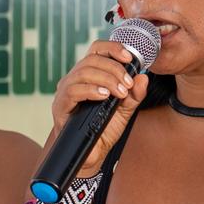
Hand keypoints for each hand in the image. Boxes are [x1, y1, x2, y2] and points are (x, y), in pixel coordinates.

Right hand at [51, 40, 148, 173]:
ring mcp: (65, 92)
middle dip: (114, 69)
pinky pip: (73, 90)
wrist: (92, 154)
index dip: (113, 48)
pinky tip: (104, 96)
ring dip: (106, 79)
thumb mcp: (125, 110)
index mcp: (89, 75)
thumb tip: (143, 77)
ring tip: (120, 92)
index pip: (97, 50)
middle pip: (92, 59)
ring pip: (83, 72)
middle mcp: (75, 79)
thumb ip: (135, 94)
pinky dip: (91, 90)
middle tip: (127, 84)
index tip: (130, 58)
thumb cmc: (104, 129)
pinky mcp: (60, 106)